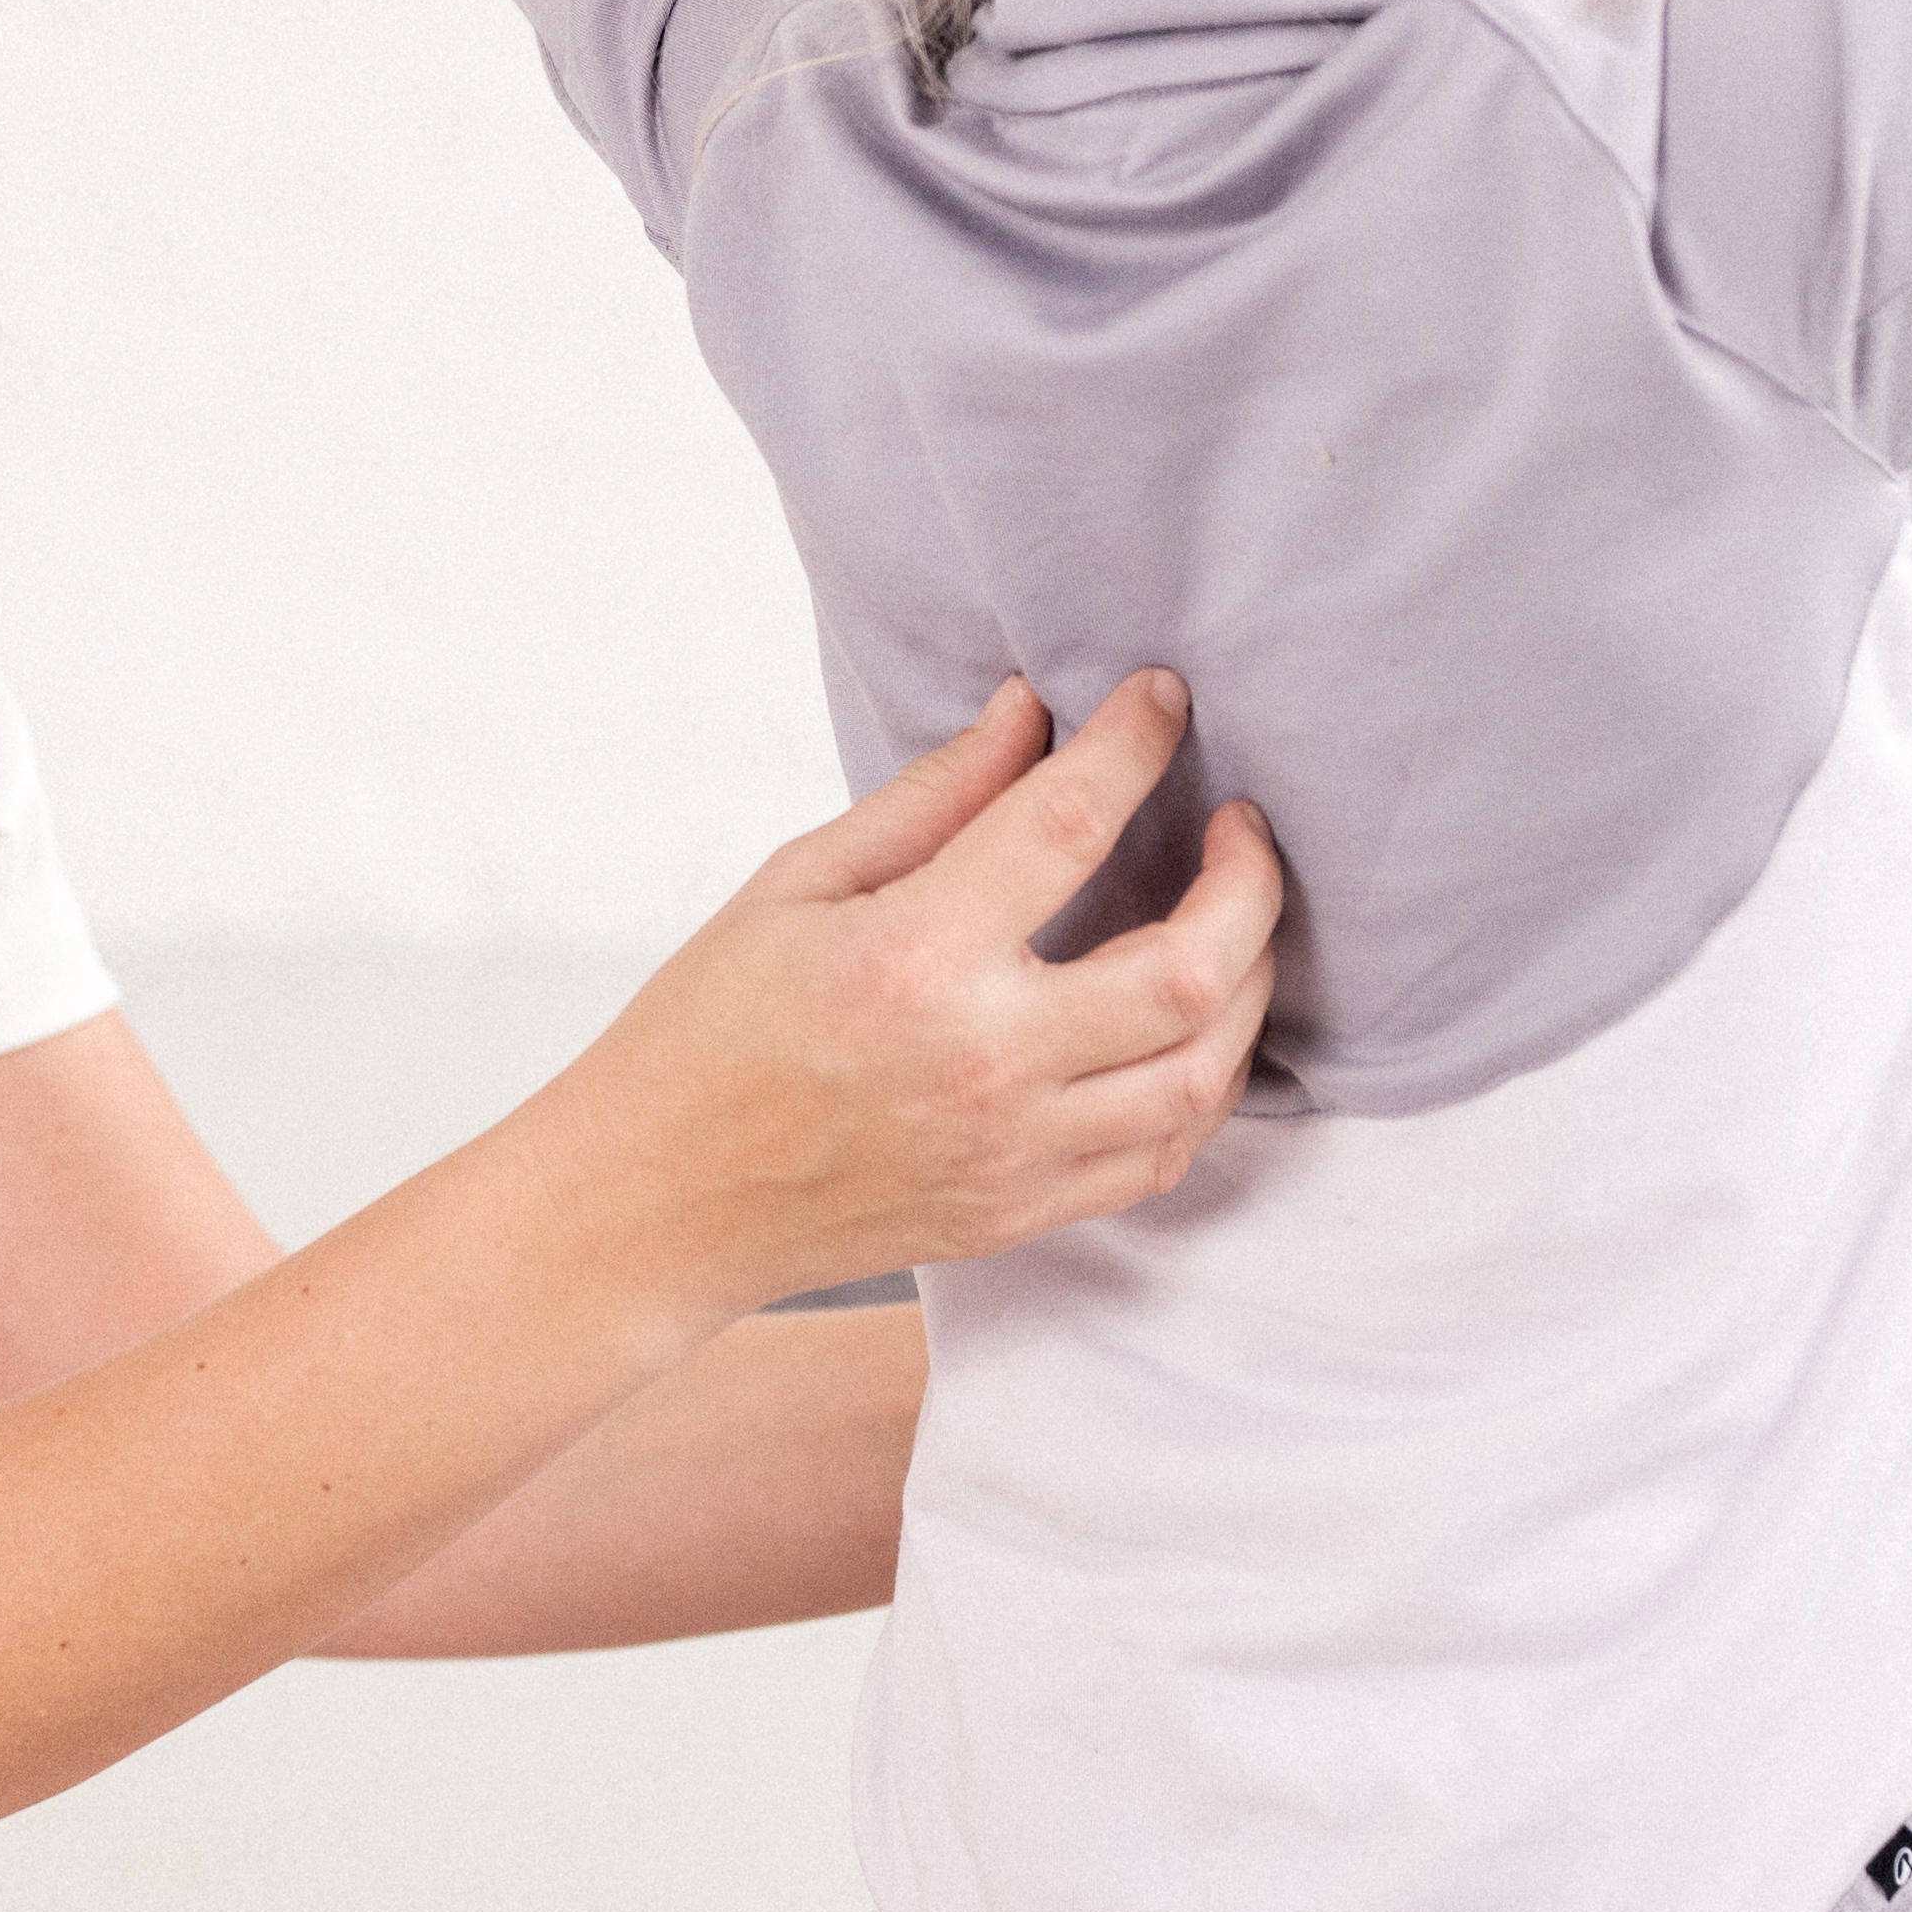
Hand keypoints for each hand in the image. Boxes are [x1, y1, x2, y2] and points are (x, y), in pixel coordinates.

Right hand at [553, 673, 1281, 1318]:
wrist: (660, 1205)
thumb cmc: (709, 1033)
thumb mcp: (795, 885)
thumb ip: (930, 798)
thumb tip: (1030, 714)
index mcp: (912, 959)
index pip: (1067, 825)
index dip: (1134, 744)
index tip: (1160, 698)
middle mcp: (982, 1063)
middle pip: (1189, 969)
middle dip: (1249, 881)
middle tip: (1242, 825)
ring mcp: (1013, 1153)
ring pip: (1203, 1073)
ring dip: (1251, 984)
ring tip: (1239, 923)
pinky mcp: (1023, 1214)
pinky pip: (1164, 1155)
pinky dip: (1205, 1084)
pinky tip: (1197, 1028)